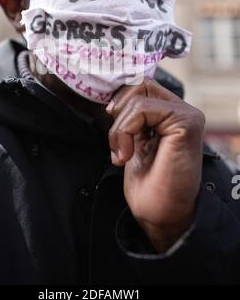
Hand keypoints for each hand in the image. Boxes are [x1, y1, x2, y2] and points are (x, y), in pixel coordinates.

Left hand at [106, 77, 204, 251]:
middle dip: (119, 111)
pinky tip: (127, 155)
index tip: (113, 131)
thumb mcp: (134, 141)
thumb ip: (131, 118)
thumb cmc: (149, 184)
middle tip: (117, 143)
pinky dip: (125, 131)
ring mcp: (186, 115)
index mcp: (170, 114)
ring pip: (138, 96)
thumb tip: (113, 99)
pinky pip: (142, 109)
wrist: (160, 214)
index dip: (120, 103)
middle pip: (139, 84)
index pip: (140, 86)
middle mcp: (182, 111)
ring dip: (119, 127)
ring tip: (122, 153)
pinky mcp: (185, 123)